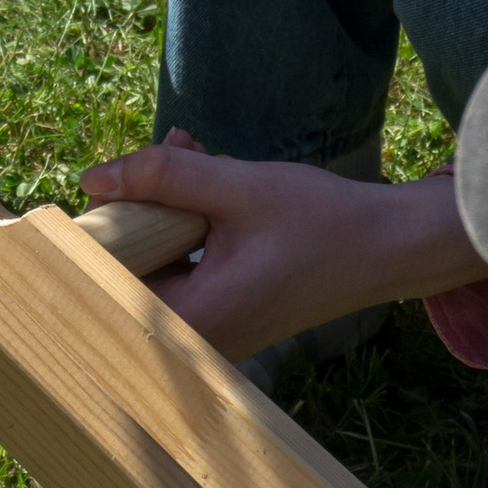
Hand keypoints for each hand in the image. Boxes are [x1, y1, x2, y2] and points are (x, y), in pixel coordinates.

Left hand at [76, 130, 451, 362]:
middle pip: (131, 272)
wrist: (395, 246)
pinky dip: (188, 220)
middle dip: (139, 205)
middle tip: (164, 152)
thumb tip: (93, 178)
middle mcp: (200, 337)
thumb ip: (163, 178)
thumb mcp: (237, 187)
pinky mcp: (231, 310)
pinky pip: (187, 263)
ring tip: (188, 150)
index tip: (100, 190)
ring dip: (166, 204)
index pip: (108, 284)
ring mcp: (217, 327)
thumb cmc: (324, 222)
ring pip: (160, 260)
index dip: (97, 234)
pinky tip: (204, 171)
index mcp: (197, 320)